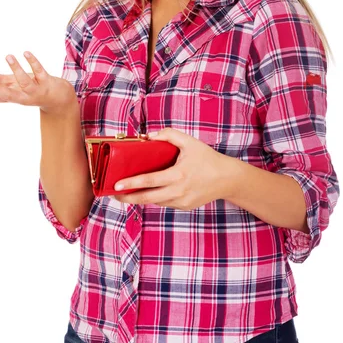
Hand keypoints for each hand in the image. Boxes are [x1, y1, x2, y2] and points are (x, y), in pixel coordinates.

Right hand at [0, 51, 76, 114]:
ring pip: (25, 82)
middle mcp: (24, 96)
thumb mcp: (15, 85)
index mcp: (14, 97)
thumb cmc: (32, 89)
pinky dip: (33, 62)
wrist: (58, 98)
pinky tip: (26, 53)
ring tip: (8, 56)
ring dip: (16, 69)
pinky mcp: (47, 82)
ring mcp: (36, 90)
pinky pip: (39, 72)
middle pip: (9, 95)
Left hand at [113, 127, 234, 209]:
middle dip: (128, 197)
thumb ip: (168, 135)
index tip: (116, 185)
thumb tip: (148, 136)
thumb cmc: (207, 158)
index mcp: (178, 175)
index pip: (149, 181)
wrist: (227, 178)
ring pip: (155, 202)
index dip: (131, 184)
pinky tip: (147, 192)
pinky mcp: (185, 206)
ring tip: (126, 193)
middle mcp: (179, 191)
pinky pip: (165, 203)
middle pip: (147, 198)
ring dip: (140, 198)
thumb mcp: (189, 142)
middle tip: (114, 194)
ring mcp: (182, 201)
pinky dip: (155, 198)